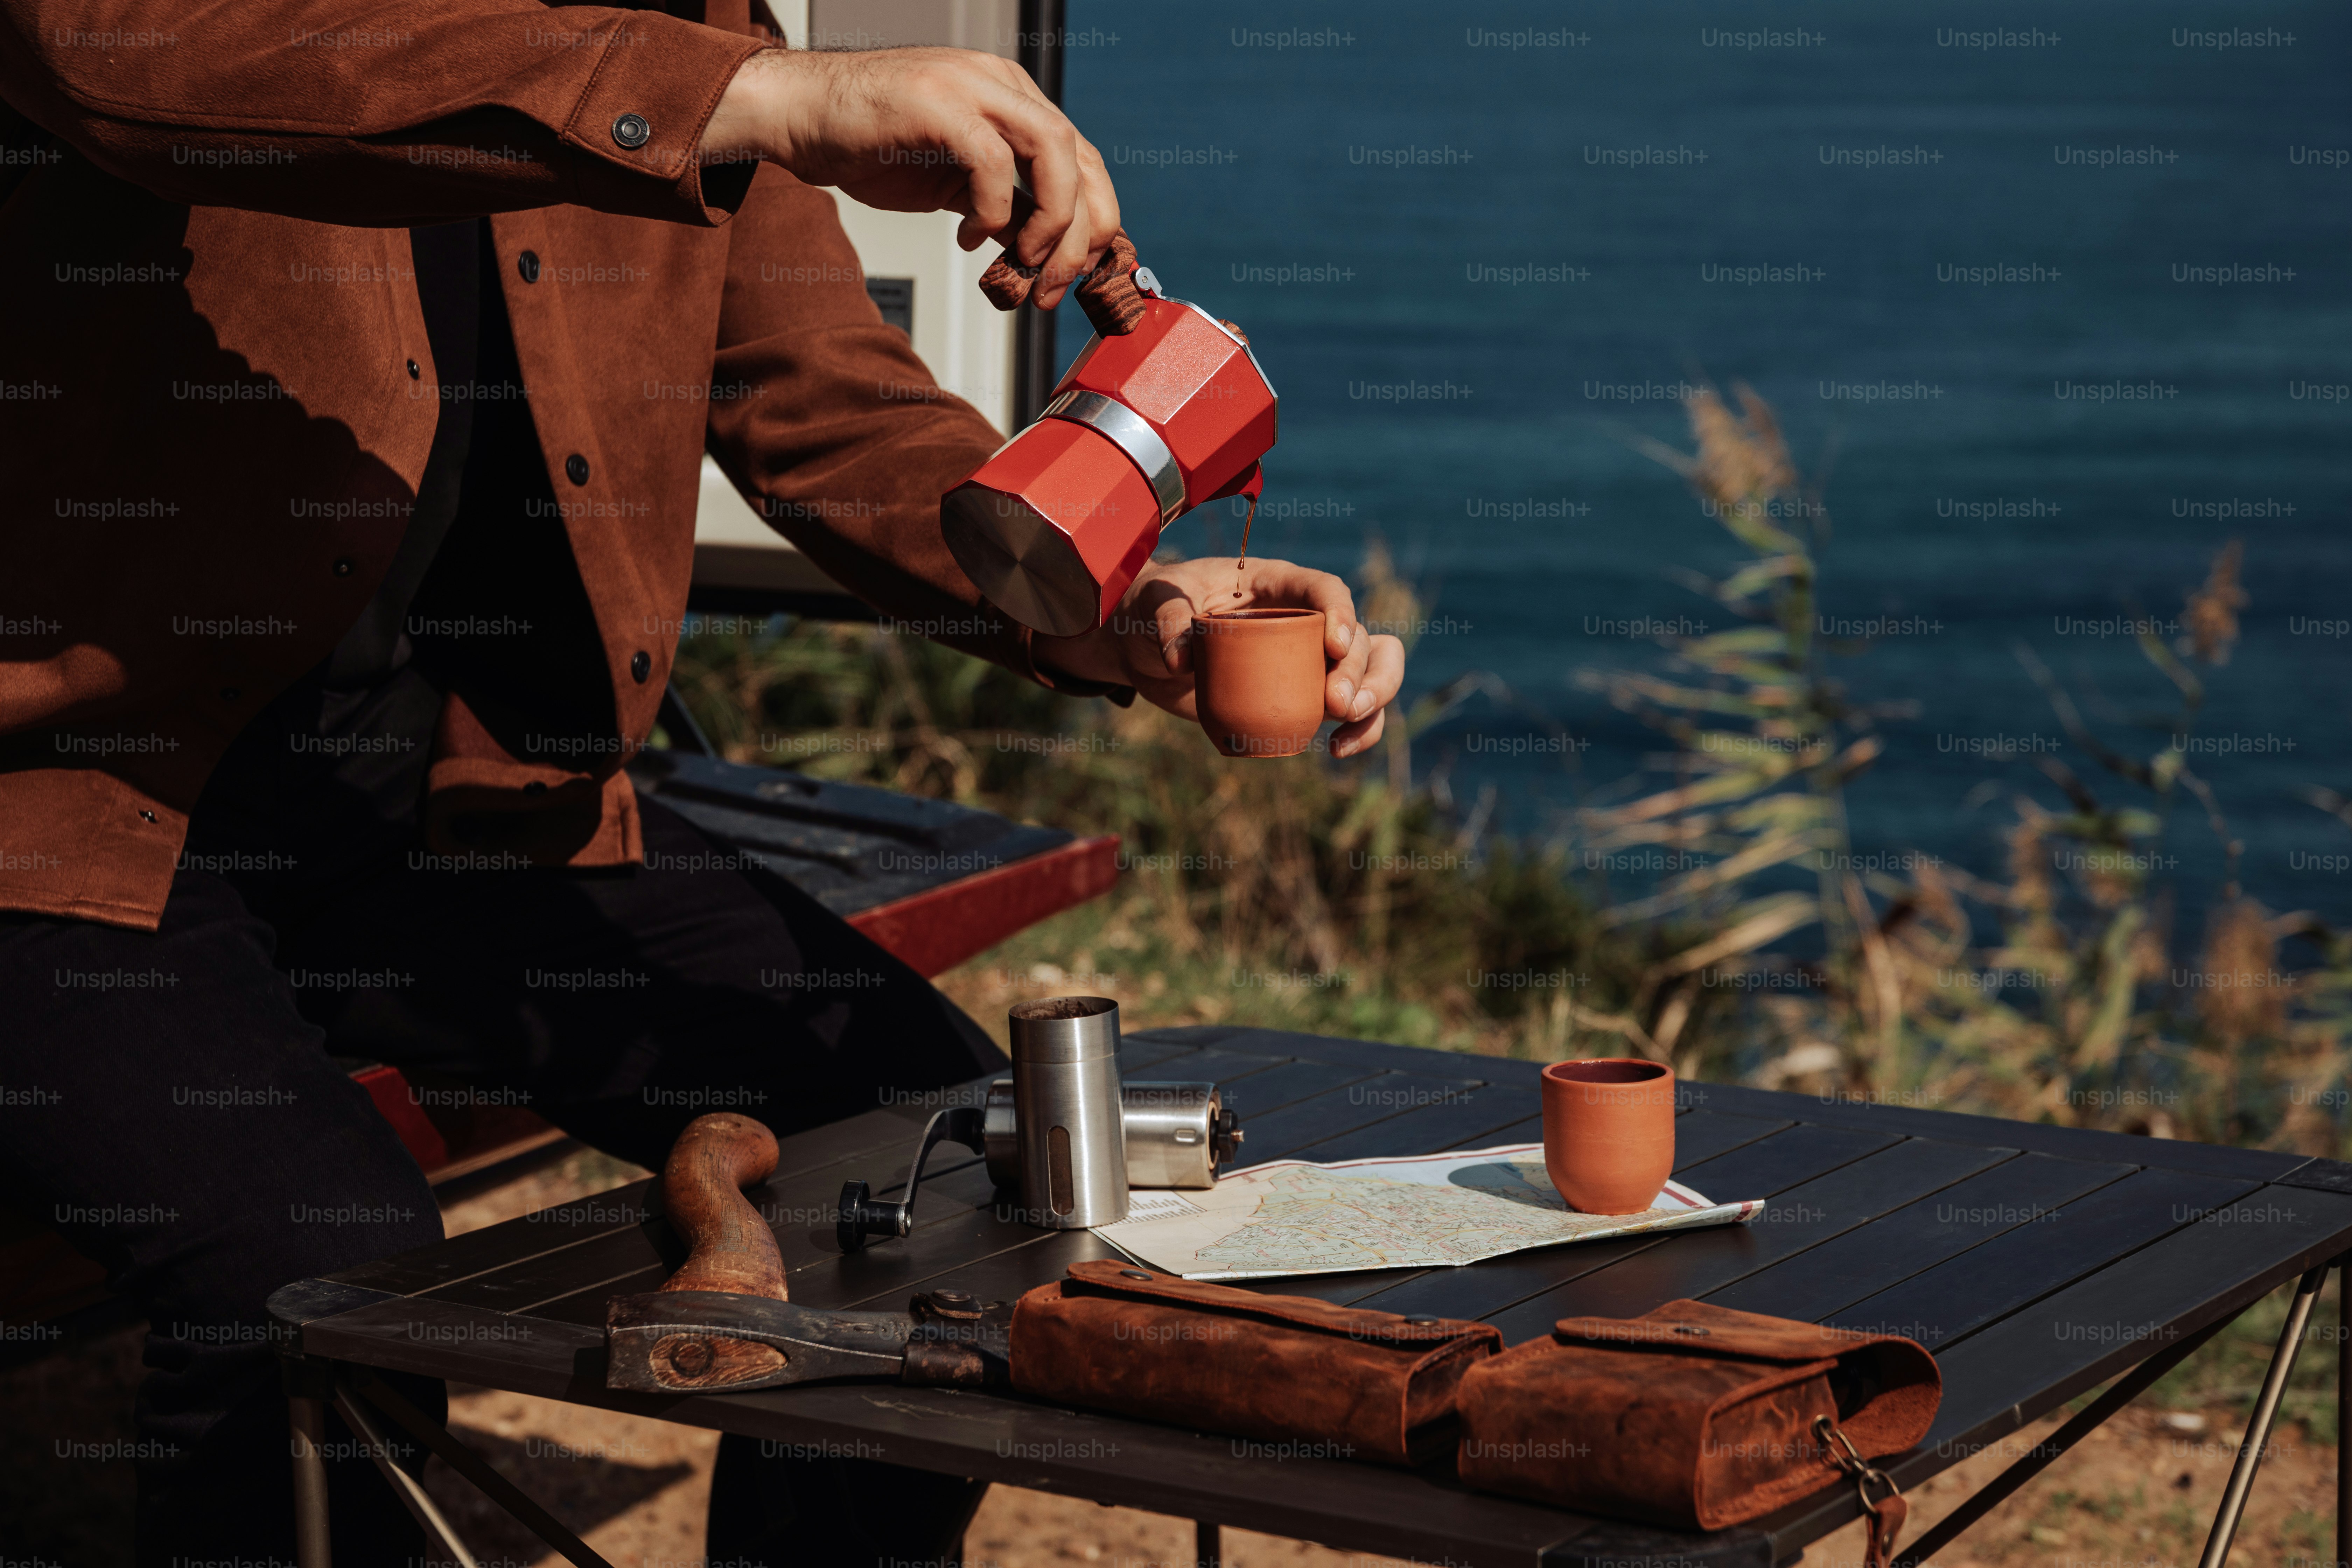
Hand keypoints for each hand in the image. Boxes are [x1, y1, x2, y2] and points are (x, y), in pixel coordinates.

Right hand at [702, 47, 1119, 306]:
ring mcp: (971, 87)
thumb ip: (1004, 208)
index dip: (1095, 220)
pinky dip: (992, 211)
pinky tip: (969, 238)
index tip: (1082, 271)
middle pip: (1081, 158)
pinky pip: (992, 162)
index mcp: (1013, 101)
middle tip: (1055, 283)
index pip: (1084, 160)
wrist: (803, 118)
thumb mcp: (956, 186)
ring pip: (1053, 152)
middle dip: (1081, 234)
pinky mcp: (939, 103)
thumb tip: (1044, 253)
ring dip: (1050, 222)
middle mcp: (1001, 85)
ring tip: (1024, 261)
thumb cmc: (871, 147)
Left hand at [1035, 558, 1407, 759]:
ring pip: (1370, 671)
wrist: (1142, 648)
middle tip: (1337, 702)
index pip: (1325, 589)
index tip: (1334, 644)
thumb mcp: (1154, 602)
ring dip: (1374, 698)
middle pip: (1359, 636)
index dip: (1341, 612)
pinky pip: (1349, 712)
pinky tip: (1337, 750)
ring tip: (1345, 722)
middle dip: (1361, 669)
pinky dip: (1358, 731)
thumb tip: (1183, 659)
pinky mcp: (1301, 696)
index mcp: (1277, 584)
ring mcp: (1308, 660)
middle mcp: (1304, 619)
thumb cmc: (1152, 608)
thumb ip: (1168, 619)